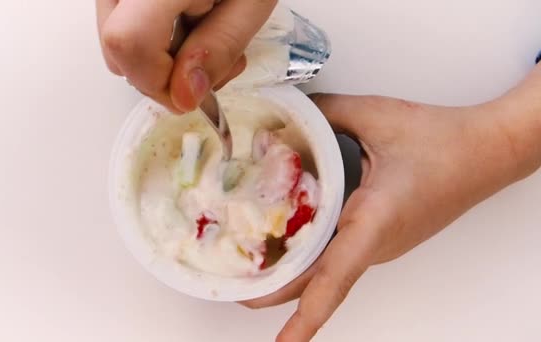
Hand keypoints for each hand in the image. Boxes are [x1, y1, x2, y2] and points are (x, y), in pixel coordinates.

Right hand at [96, 0, 276, 112]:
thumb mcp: (251, 3)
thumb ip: (219, 48)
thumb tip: (184, 96)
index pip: (128, 43)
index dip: (159, 81)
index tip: (195, 89)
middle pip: (117, 50)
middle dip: (165, 75)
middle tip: (209, 56)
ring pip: (115, 44)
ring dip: (161, 59)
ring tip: (201, 31)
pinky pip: (120, 28)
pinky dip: (153, 41)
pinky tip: (184, 21)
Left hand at [241, 90, 539, 340]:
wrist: (486, 152)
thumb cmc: (442, 140)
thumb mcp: (375, 116)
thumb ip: (325, 112)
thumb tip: (286, 114)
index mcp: (374, 220)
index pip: (334, 277)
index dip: (306, 315)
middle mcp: (376, 244)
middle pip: (318, 283)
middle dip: (275, 293)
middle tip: (232, 290)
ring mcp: (379, 247)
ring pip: (326, 272)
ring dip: (288, 275)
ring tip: (244, 268)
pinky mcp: (381, 239)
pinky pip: (338, 256)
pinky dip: (307, 258)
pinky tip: (283, 244)